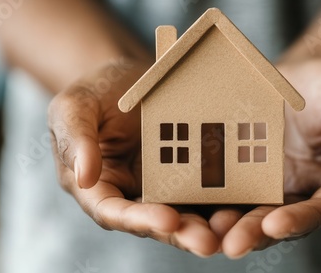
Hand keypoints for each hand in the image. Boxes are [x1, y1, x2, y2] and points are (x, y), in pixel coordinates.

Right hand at [48, 59, 220, 256]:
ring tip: (232, 231)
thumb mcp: (75, 106)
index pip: (113, 212)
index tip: (167, 220)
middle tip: (208, 243)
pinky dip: (224, 197)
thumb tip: (84, 178)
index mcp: (100, 186)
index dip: (139, 219)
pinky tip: (246, 202)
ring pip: (186, 211)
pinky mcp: (190, 173)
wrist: (131, 76)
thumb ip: (76, 139)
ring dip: (209, 225)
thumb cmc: (96, 91)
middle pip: (156, 222)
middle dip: (182, 233)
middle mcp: (133, 194)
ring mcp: (164, 185)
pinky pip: (207, 187)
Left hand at [218, 58, 320, 257]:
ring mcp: (271, 185)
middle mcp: (302, 192)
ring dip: (228, 226)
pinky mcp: (245, 173)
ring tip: (205, 234)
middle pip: (281, 221)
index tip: (276, 223)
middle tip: (232, 244)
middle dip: (256, 233)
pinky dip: (210, 200)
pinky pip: (227, 188)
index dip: (302, 219)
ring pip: (249, 212)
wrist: (301, 74)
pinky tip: (189, 204)